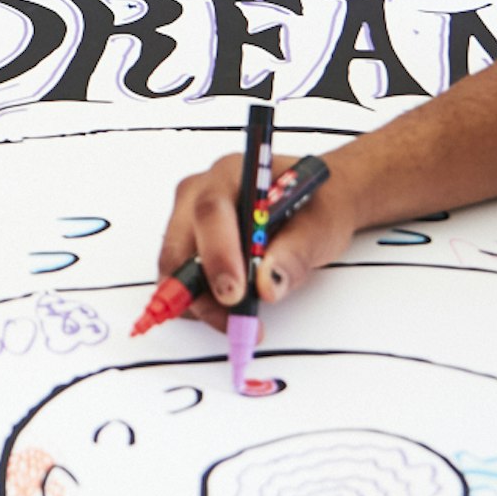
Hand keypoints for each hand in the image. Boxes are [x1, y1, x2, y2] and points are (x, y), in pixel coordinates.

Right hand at [155, 152, 360, 328]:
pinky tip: (228, 309)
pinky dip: (199, 300)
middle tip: (234, 321)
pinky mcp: (189, 243)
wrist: (320, 205)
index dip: (217, 255)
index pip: (211, 212)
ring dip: (200, 300)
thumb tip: (267, 284)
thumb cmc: (319, 208)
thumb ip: (295, 253)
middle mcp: (201, 191)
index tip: (234, 294)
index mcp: (233, 174)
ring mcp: (189, 217)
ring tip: (239, 319)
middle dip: (201, 290)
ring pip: (176, 265)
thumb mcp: (320, 227)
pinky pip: (181, 276)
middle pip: (181, 243)